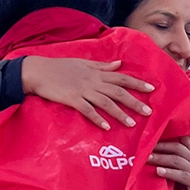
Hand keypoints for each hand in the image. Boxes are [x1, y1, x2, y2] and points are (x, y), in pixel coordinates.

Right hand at [21, 57, 154, 129]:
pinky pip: (87, 110)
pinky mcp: (72, 99)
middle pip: (118, 91)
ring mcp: (83, 90)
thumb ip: (102, 65)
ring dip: (119, 113)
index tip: (152, 88)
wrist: (37, 71)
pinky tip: (106, 127)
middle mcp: (93, 81)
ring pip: (106, 102)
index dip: (137, 82)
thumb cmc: (59, 67)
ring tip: (131, 123)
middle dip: (134, 101)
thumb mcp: (83, 62)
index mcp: (96, 72)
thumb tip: (119, 64)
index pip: (121, 77)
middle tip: (148, 111)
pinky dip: (97, 118)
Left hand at [149, 137, 189, 189]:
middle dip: (162, 157)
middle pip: (178, 160)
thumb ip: (188, 148)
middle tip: (146, 156)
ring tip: (158, 171)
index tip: (150, 143)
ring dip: (171, 173)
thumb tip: (178, 133)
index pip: (180, 148)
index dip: (165, 144)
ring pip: (183, 175)